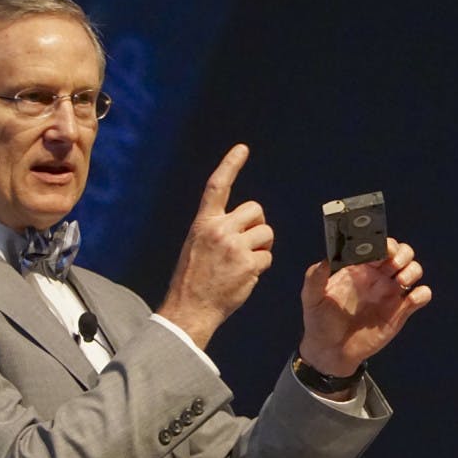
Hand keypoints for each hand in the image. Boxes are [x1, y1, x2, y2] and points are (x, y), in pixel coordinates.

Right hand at [157, 144, 273, 348]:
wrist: (190, 308)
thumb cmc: (193, 278)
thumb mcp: (196, 245)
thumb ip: (216, 229)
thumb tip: (242, 223)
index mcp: (203, 223)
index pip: (217, 186)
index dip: (230, 165)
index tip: (242, 149)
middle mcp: (220, 230)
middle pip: (256, 210)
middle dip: (257, 225)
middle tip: (247, 242)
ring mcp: (235, 247)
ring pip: (266, 233)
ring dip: (261, 247)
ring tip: (244, 262)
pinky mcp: (249, 264)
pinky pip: (268, 257)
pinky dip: (260, 267)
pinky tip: (244, 276)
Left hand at [299, 238, 431, 376]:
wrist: (330, 351)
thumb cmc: (319, 321)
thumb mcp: (311, 297)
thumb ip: (315, 276)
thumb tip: (325, 259)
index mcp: (358, 268)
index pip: (378, 246)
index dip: (383, 243)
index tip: (380, 250)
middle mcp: (377, 277)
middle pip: (401, 253)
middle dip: (402, 253)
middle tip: (393, 264)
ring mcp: (390, 293)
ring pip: (414, 270)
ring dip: (412, 271)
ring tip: (400, 282)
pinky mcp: (400, 312)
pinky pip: (421, 296)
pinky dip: (422, 294)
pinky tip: (409, 300)